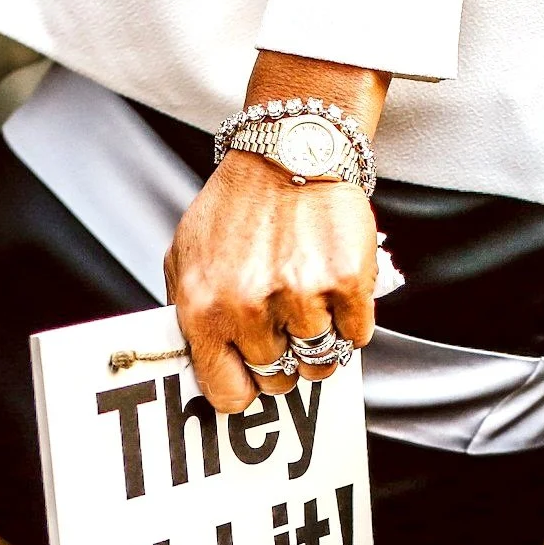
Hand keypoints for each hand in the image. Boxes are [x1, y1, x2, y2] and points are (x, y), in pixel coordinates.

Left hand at [167, 54, 387, 414]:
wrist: (289, 150)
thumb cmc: (237, 206)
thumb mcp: (187, 257)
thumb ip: (188, 314)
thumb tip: (202, 366)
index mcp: (203, 308)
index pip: (227, 394)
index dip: (244, 388)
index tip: (253, 375)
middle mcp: (248, 308)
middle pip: (278, 379)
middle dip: (284, 359)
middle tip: (285, 326)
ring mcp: (300, 296)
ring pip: (321, 361)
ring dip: (320, 339)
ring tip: (311, 300)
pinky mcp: (346, 281)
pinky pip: (357, 335)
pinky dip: (352, 318)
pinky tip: (335, 286)